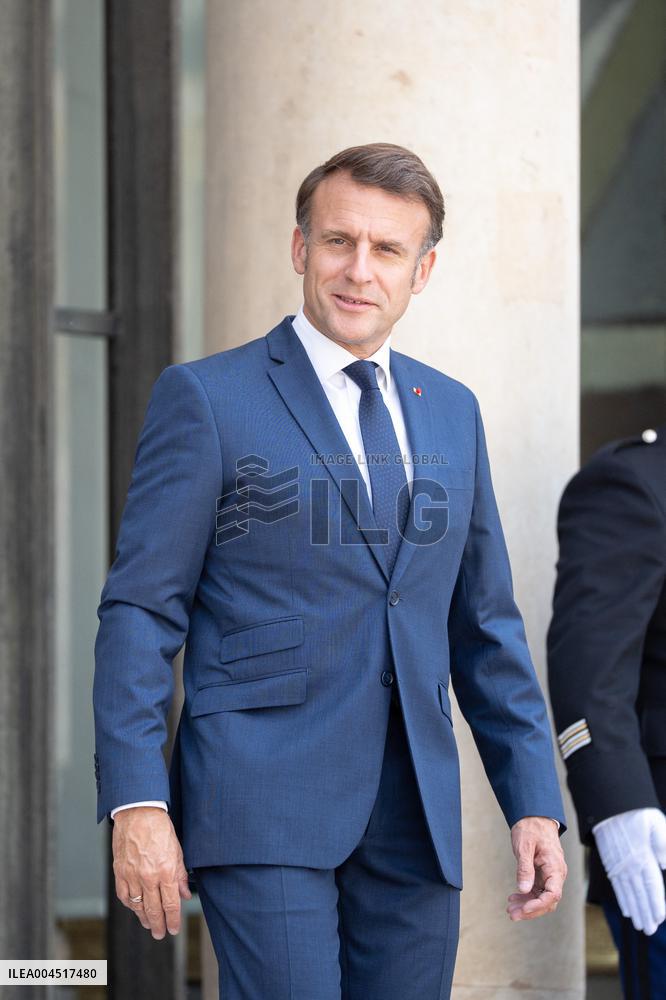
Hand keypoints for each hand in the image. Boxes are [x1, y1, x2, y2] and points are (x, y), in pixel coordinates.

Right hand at [112, 806, 191, 938]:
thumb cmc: (160, 828)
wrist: (138, 813)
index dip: (172, 920)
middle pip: (153, 910)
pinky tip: (134, 908)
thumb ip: (180, 875)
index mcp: (165, 871)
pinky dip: (129, 905)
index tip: (173, 929)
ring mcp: (131, 875)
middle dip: (158, 925)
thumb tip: (184, 895)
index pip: (170, 904)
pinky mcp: (119, 871)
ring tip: (149, 924)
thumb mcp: (178, 850)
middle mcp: (148, 876)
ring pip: (137, 906)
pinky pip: (124, 895)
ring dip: (143, 918)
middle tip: (160, 934)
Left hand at [507, 816, 566, 921]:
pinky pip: (537, 891)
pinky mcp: (543, 875)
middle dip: (530, 910)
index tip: (523, 909)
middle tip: (512, 914)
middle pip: (548, 901)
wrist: (534, 817)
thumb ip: (525, 868)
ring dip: (527, 905)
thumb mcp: (524, 846)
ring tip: (510, 909)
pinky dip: (526, 897)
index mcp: (555, 867)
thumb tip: (523, 889)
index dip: (538, 905)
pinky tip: (514, 898)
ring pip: (542, 898)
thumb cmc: (531, 828)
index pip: (553, 894)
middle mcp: (556, 874)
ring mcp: (549, 876)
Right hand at [593, 808, 665, 935]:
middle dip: (646, 913)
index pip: (651, 885)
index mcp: (642, 855)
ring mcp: (618, 864)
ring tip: (640, 926)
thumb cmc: (636, 813)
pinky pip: (617, 885)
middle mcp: (629, 864)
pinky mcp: (611, 863)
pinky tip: (627, 910)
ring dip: (634, 910)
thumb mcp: (656, 824)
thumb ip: (662, 845)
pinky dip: (622, 899)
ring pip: (627, 892)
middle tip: (650, 930)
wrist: (609, 805)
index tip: (661, 918)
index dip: (656, 903)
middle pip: (639, 893)